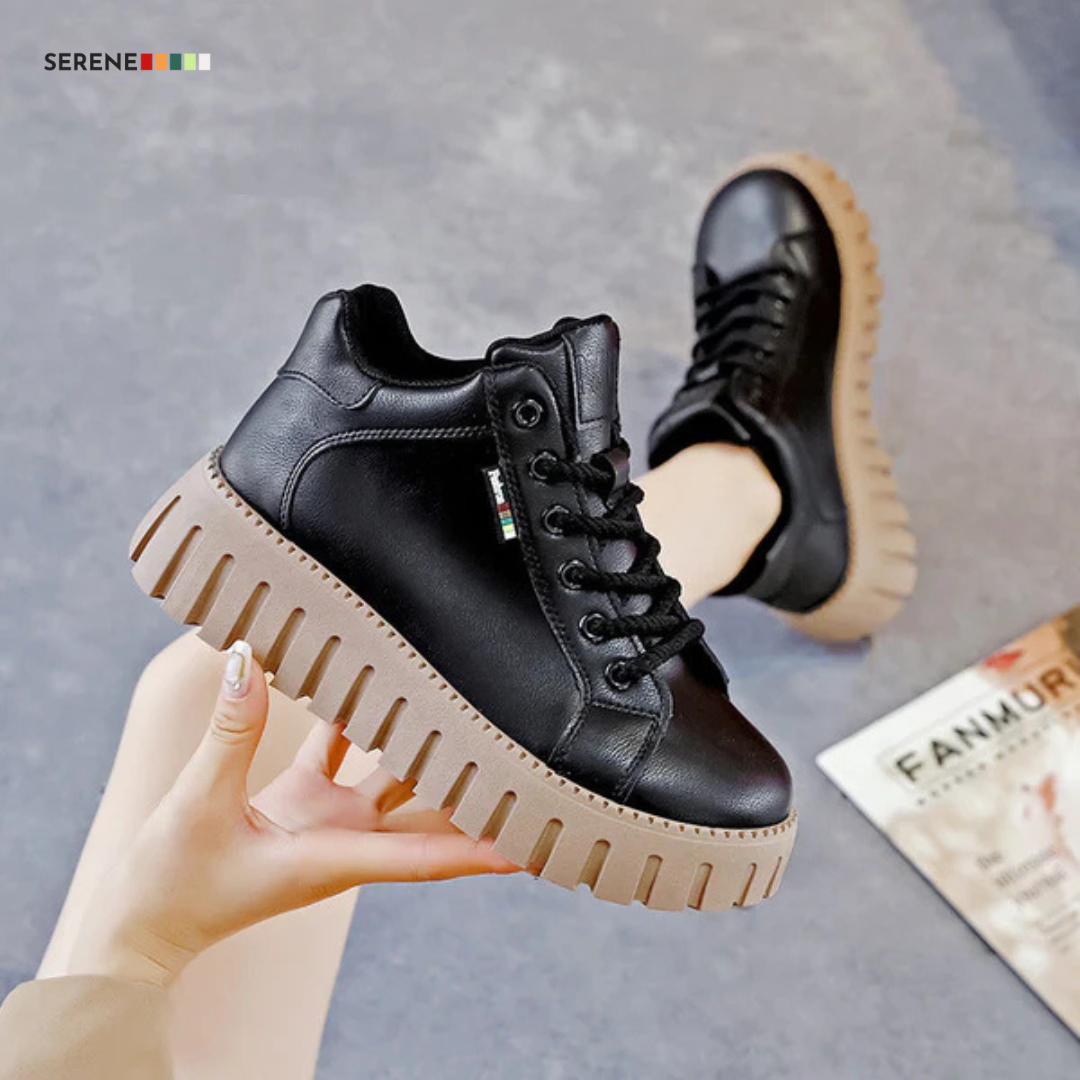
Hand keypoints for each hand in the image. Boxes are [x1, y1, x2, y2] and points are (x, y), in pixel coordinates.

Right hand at [68, 641, 516, 988]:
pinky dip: (354, 725)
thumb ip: (229, 732)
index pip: (425, 855)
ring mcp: (325, 821)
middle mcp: (342, 840)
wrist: (141, 922)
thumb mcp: (200, 804)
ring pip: (391, 779)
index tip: (535, 841)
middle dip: (473, 789)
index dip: (482, 846)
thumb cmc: (169, 886)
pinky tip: (367, 682)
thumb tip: (248, 662)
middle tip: (525, 754)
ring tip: (462, 702)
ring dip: (420, 745)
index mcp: (332, 857)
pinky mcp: (302, 803)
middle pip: (426, 814)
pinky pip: (340, 755)